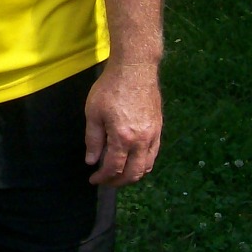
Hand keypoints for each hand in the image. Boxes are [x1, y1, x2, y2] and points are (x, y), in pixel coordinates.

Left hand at [84, 63, 161, 186]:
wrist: (135, 68)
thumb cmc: (110, 88)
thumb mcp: (93, 113)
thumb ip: (93, 140)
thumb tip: (92, 161)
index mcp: (123, 138)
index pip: (113, 168)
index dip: (102, 177)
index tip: (93, 179)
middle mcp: (142, 141)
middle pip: (133, 173)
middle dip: (118, 182)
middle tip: (105, 181)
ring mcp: (153, 135)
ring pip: (147, 167)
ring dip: (133, 175)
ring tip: (119, 174)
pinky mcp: (159, 128)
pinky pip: (154, 154)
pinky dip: (144, 164)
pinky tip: (134, 161)